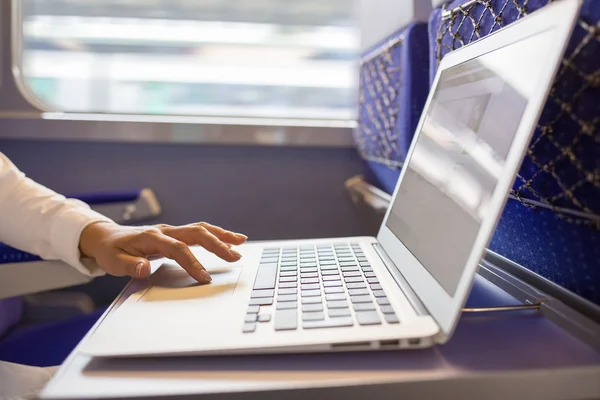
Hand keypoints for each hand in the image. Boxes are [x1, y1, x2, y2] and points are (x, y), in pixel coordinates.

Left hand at [79, 221, 246, 282]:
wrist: (105, 236)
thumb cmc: (111, 250)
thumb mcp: (113, 262)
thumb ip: (130, 266)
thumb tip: (145, 268)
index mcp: (151, 238)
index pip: (178, 249)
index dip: (193, 263)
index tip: (204, 277)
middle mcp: (165, 230)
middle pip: (196, 233)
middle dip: (217, 244)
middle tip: (235, 256)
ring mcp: (171, 230)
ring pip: (200, 228)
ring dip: (221, 235)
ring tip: (240, 241)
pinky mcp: (175, 233)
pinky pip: (199, 231)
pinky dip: (215, 234)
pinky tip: (229, 239)